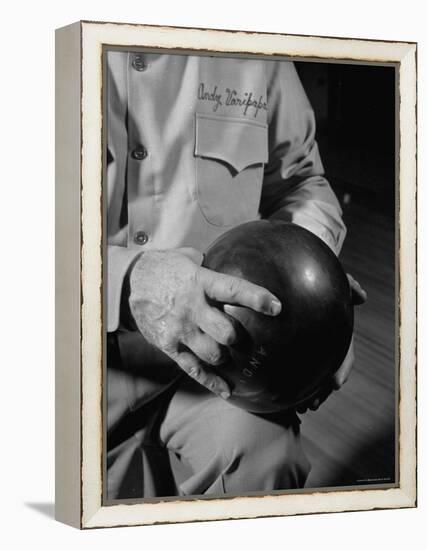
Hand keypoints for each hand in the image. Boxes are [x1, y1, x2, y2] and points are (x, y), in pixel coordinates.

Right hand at [128, 249, 281, 398]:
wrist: (129, 282)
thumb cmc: (163, 267)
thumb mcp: (186, 258)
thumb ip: (208, 265)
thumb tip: (228, 262)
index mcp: (200, 283)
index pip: (233, 290)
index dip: (257, 299)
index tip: (276, 307)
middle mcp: (192, 308)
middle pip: (226, 332)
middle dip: (238, 337)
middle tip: (241, 336)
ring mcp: (180, 330)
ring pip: (213, 354)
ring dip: (225, 356)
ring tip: (226, 352)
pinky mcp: (169, 345)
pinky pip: (193, 368)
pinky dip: (211, 381)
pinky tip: (226, 390)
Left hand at [296, 273, 366, 413]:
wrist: (292, 273)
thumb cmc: (315, 276)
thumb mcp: (332, 279)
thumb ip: (346, 285)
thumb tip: (363, 296)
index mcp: (334, 331)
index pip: (343, 354)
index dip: (341, 369)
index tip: (337, 383)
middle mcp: (322, 343)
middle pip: (325, 372)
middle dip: (321, 391)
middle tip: (311, 405)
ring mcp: (304, 347)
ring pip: (309, 375)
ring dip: (305, 394)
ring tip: (296, 408)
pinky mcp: (284, 348)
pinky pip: (286, 368)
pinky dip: (284, 383)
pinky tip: (275, 395)